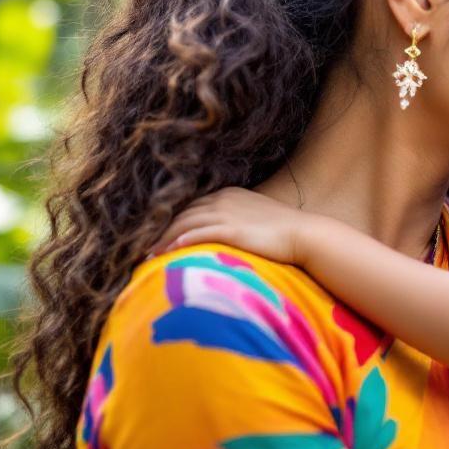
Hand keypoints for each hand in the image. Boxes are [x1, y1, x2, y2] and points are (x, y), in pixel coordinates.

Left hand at [150, 187, 314, 263]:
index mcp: (228, 194)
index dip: (172, 220)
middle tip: (143, 246)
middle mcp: (223, 199)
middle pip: (182, 212)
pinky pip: (199, 233)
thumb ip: (236, 222)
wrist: (305, 235)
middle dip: (161, 229)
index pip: (191, 206)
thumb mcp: (255, 219)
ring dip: (164, 238)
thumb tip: (225, 235)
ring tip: (148, 254)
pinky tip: (168, 252)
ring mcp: (227, 213)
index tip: (157, 234)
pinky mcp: (232, 229)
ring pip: (185, 223)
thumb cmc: (284, 231)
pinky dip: (181, 241)